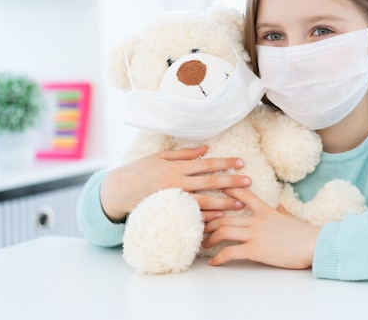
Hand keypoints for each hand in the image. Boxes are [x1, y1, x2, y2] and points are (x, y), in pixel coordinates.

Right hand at [100, 145, 249, 221]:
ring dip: (223, 203)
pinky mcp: (169, 212)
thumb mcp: (160, 156)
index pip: (206, 164)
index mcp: (176, 166)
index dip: (225, 163)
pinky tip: (219, 218)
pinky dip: (206, 218)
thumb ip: (184, 153)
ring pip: (203, 201)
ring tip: (240, 204)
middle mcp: (177, 182)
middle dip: (231, 182)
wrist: (117, 190)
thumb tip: (206, 148)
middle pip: (209, 182)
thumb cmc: (139, 170)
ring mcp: (173, 199)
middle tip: (249, 182)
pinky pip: (191, 216)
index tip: (241, 163)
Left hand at [203, 188, 320, 269]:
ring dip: (209, 238)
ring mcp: (255, 234)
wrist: (314, 243)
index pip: (243, 195)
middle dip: (209, 222)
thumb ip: (281, 212)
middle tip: (200, 226)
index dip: (228, 191)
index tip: (216, 190)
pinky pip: (230, 252)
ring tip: (202, 244)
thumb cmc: (305, 233)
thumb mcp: (291, 218)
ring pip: (223, 231)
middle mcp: (257, 220)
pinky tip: (213, 262)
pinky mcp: (255, 250)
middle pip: (225, 216)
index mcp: (266, 210)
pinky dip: (218, 257)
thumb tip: (281, 208)